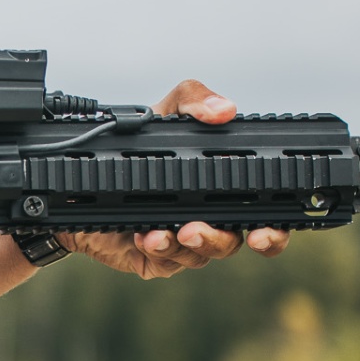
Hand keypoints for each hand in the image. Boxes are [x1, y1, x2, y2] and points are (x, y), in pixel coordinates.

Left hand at [55, 79, 290, 279]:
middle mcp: (209, 219)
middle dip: (236, 240)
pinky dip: (159, 247)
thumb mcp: (164, 112)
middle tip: (230, 234)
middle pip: (237, 241)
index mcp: (222, 190)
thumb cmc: (135, 146)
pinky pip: (166, 260)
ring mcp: (182, 242)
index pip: (263, 213)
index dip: (276, 227)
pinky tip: (148, 235)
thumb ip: (193, 100)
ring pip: (202, 253)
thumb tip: (223, 109)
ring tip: (179, 229)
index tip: (269, 228)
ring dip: (194, 242)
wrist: (83, 179)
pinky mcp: (155, 258)